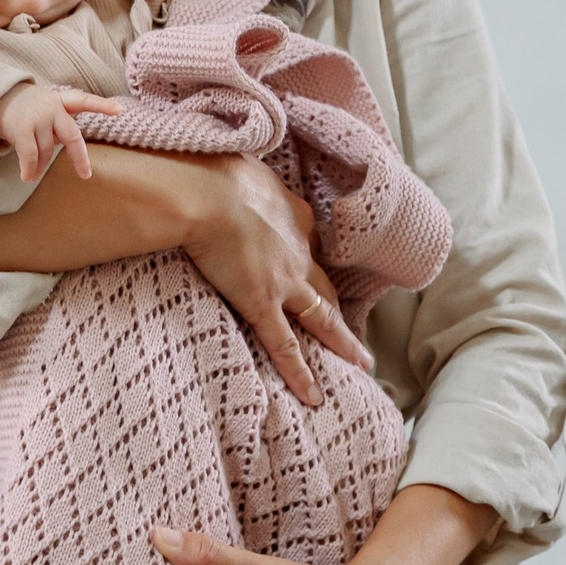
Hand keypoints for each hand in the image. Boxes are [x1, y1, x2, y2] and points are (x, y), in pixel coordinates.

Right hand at [0, 82, 121, 181]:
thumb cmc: (22, 108)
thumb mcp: (43, 108)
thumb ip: (57, 124)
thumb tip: (66, 146)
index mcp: (59, 101)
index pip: (84, 100)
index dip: (102, 106)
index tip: (120, 110)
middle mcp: (52, 107)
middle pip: (72, 135)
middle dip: (79, 157)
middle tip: (85, 174)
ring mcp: (37, 117)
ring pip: (47, 149)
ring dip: (40, 166)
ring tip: (32, 174)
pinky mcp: (21, 127)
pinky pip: (30, 154)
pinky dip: (29, 168)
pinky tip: (26, 177)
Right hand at [180, 156, 372, 404]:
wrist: (206, 192)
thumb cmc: (215, 172)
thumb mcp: (240, 169)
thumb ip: (244, 181)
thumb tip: (232, 175)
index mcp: (294, 215)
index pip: (308, 241)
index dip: (311, 257)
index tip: (310, 267)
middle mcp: (299, 250)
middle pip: (325, 284)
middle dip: (338, 304)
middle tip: (352, 323)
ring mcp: (285, 282)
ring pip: (322, 318)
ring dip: (342, 342)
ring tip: (359, 362)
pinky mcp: (264, 305)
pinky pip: (286, 347)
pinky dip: (301, 374)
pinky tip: (313, 395)